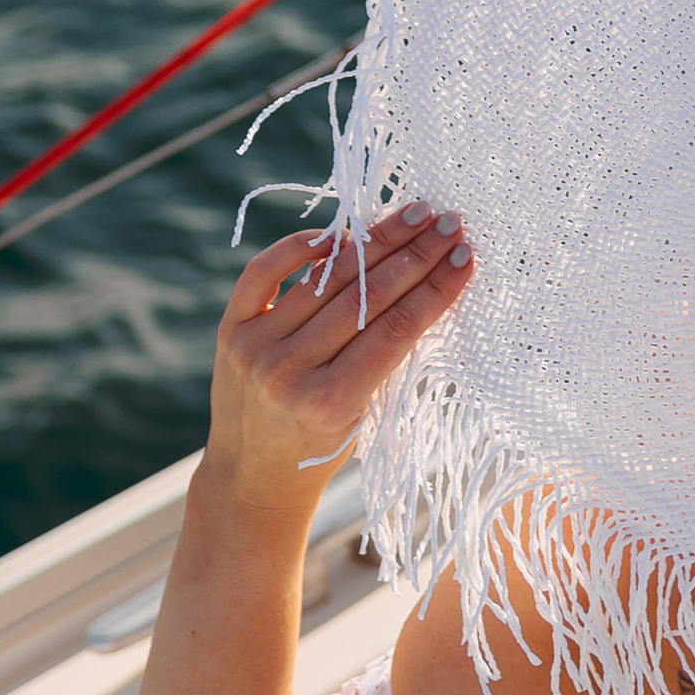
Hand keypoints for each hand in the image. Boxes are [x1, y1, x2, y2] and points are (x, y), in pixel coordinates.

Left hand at [204, 201, 473, 516]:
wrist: (251, 478)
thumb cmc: (322, 449)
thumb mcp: (363, 414)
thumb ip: (384, 355)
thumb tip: (423, 279)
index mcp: (330, 402)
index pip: (395, 330)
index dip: (435, 289)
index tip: (465, 256)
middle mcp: (288, 372)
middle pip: (366, 298)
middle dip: (415, 256)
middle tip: (449, 223)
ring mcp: (256, 348)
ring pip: (327, 279)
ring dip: (376, 242)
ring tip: (412, 217)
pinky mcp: (230, 330)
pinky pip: (264, 272)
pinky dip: (300, 247)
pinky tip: (340, 233)